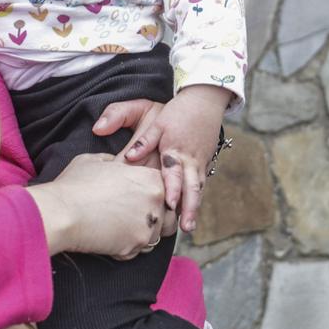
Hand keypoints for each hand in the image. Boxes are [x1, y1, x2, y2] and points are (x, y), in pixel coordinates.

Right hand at [29, 153, 174, 258]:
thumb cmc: (75, 184)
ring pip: (157, 235)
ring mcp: (148, 225)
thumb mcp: (94, 161)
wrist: (61, 212)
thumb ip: (114, 161)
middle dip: (155, 218)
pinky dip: (126, 248)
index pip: (166, 189)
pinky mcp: (136, 245)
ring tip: (120, 230)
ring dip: (142, 234)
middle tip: (133, 219)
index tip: (139, 200)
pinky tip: (109, 239)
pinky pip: (138, 250)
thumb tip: (116, 162)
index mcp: (151, 178)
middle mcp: (156, 201)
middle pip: (169, 215)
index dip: (153, 196)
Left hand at [107, 86, 231, 232]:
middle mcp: (189, 158)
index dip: (172, 188)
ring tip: (189, 227)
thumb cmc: (177, 111)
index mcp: (175, 148)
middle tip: (185, 227)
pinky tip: (191, 214)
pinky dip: (196, 198)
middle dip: (189, 207)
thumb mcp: (155, 118)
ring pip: (198, 188)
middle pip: (191, 186)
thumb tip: (123, 152)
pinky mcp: (204, 163)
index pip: (174, 172)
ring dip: (194, 208)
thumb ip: (140, 136)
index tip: (169, 204)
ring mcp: (199, 162)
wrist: (205, 101)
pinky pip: (200, 184)